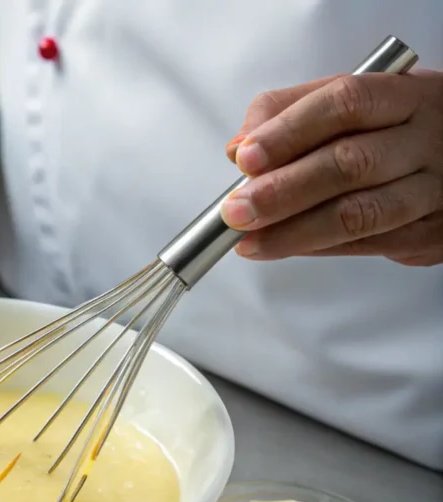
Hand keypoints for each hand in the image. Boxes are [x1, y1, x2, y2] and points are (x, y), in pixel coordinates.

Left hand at [220, 71, 442, 265]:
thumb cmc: (392, 126)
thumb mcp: (349, 101)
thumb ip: (288, 112)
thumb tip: (238, 148)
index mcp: (404, 96)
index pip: (346, 104)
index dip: (290, 131)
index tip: (246, 158)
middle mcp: (425, 140)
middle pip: (350, 164)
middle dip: (283, 191)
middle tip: (236, 210)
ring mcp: (434, 189)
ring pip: (361, 214)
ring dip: (294, 232)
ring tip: (249, 241)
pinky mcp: (431, 233)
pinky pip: (367, 245)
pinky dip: (316, 248)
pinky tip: (283, 246)